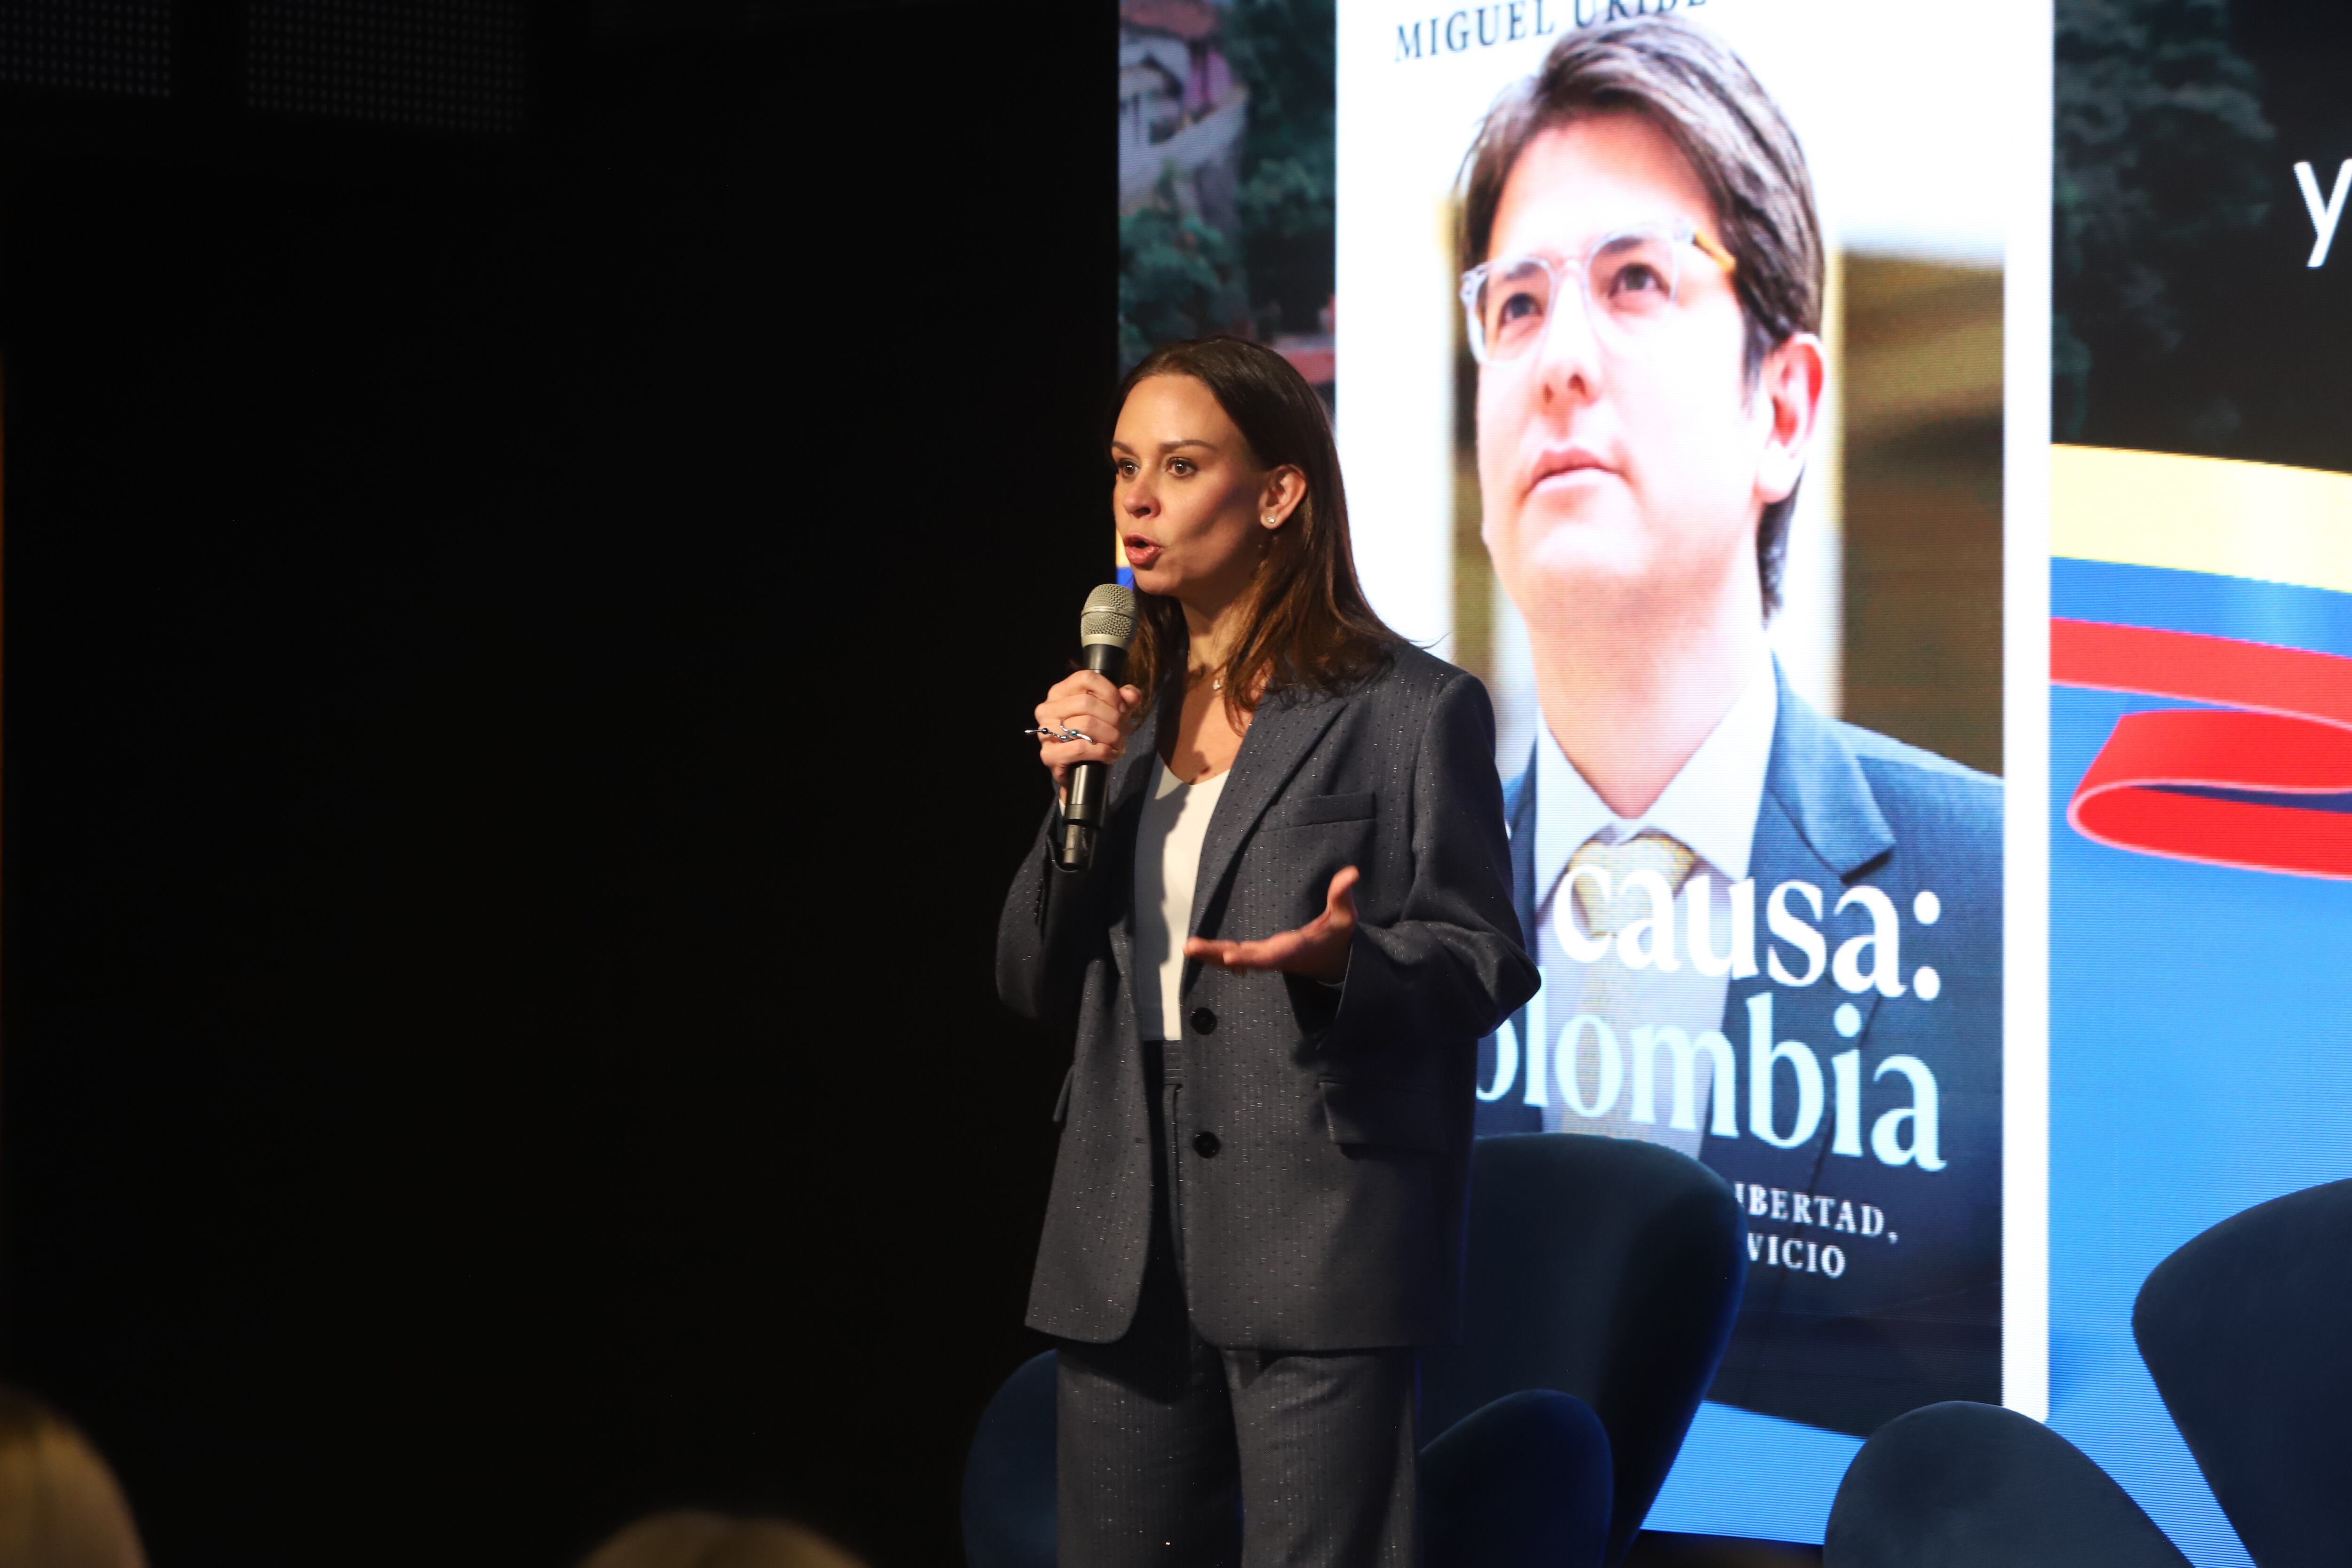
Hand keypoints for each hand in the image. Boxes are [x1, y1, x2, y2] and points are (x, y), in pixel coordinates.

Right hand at [1036, 670, 1142, 791]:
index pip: (1086, 678)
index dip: (1110, 692)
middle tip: (1124, 729)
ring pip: (1085, 724)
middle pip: (1087, 702)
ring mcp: (1045, 731)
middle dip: (1113, 718)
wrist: (1079, 767)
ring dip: (1110, 735)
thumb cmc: (1095, 734)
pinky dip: (1102, 752)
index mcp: (1061, 691)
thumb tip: (1131, 695)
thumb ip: (1125, 700)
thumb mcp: (1112, 713)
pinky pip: (1080, 748)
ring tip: (1119, 742)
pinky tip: (1110, 754)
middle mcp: (1048, 708)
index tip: (1123, 708)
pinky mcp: (1049, 755)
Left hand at [1185, 866, 1358, 982]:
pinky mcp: (1262, 956)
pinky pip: (1237, 957)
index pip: (1271, 956)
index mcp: (1295, 950)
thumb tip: (1351, 873)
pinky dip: (1218, 956)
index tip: (1229, 956)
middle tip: (1191, 947)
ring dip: (1211, 954)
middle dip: (1217, 954)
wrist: (1335, 961)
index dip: (1250, 957)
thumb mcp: (1344, 917)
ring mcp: (1268, 958)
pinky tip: (1200, 952)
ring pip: (1236, 958)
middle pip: (1243, 959)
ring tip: (1189, 947)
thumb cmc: (1337, 937)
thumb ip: (1343, 895)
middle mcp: (1277, 956)